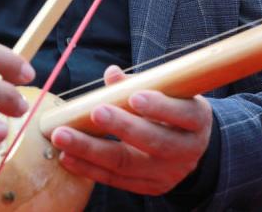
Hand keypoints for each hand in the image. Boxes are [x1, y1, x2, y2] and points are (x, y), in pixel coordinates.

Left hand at [50, 65, 212, 194]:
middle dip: (122, 127)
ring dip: (92, 151)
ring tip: (64, 137)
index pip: (183, 114)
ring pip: (128, 164)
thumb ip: (141, 83)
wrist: (191, 146)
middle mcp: (188, 150)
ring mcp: (169, 173)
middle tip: (95, 112)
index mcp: (198, 120)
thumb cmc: (175, 109)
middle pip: (155, 142)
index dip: (160, 106)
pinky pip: (116, 180)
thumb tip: (112, 73)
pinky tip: (67, 157)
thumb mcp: (170, 93)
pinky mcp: (151, 188)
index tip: (134, 96)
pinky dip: (89, 168)